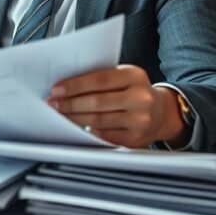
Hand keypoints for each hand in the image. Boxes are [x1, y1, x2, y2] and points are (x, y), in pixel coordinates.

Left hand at [45, 64, 186, 147]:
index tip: (56, 89)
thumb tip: (67, 85)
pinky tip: (78, 128)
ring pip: (98, 120)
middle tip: (53, 104)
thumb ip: (102, 78)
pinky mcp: (136, 138)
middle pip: (97, 102)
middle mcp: (140, 97)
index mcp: (134, 76)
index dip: (75, 85)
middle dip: (70, 103)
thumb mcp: (125, 77)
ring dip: (75, 118)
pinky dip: (89, 131)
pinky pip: (106, 135)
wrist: (162, 113)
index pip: (99, 79)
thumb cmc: (134, 92)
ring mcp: (140, 119)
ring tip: (61, 115)